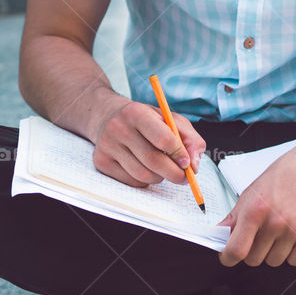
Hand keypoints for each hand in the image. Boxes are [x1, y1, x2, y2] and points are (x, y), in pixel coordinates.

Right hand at [90, 94, 205, 187]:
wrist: (107, 118)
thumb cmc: (145, 120)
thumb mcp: (170, 119)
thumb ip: (189, 139)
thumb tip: (194, 165)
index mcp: (136, 112)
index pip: (164, 139)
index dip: (180, 154)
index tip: (187, 163)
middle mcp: (118, 128)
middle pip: (154, 161)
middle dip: (175, 173)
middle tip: (184, 178)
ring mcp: (107, 146)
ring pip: (143, 175)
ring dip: (160, 177)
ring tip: (162, 168)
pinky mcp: (101, 162)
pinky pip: (132, 182)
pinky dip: (145, 181)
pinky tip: (145, 168)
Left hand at [218, 137, 295, 266]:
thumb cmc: (284, 175)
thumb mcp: (253, 191)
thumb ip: (235, 216)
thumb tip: (219, 234)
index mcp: (255, 210)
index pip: (236, 249)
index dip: (228, 257)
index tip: (228, 257)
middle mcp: (275, 222)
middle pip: (254, 259)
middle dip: (252, 251)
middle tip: (258, 238)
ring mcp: (295, 230)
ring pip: (274, 261)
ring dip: (273, 252)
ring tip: (278, 233)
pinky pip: (295, 261)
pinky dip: (292, 253)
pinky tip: (292, 237)